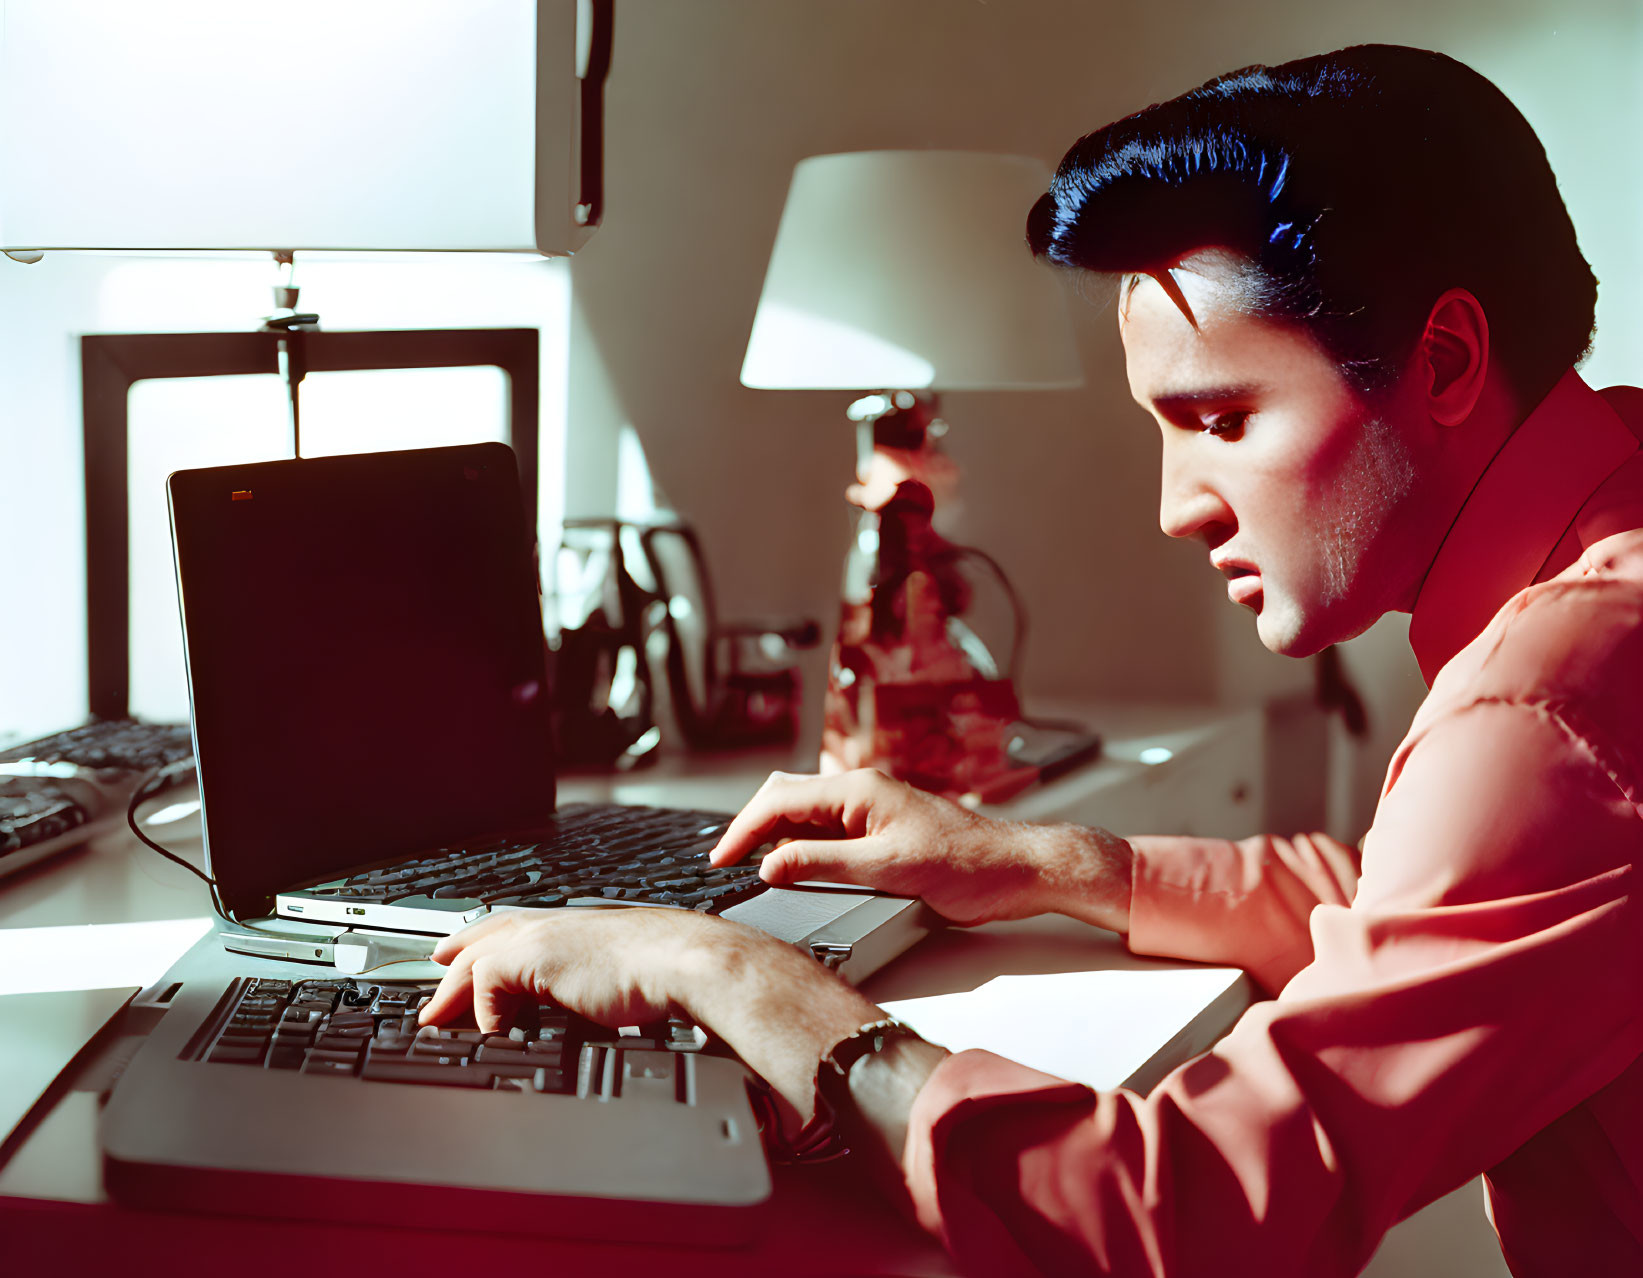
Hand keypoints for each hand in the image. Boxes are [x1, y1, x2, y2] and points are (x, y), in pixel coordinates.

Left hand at [419, 906, 884, 1130]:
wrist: (697, 962)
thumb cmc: (685, 973)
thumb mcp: (640, 979)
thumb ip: (618, 989)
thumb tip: (621, 1014)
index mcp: (588, 928)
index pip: (528, 927)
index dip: (496, 940)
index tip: (476, 953)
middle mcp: (562, 924)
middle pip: (491, 932)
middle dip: (460, 950)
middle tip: (436, 963)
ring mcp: (546, 937)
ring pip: (478, 955)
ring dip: (455, 987)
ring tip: (437, 1014)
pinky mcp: (536, 955)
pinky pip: (489, 981)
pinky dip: (485, 1009)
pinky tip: (493, 1030)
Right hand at [711, 769, 1132, 929]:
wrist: (1016, 870)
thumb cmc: (966, 866)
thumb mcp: (887, 870)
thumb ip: (823, 864)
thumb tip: (770, 863)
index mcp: (859, 790)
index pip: (780, 801)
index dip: (743, 830)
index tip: (720, 858)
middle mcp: (862, 791)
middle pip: (786, 797)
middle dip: (751, 826)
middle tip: (726, 862)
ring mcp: (872, 807)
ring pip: (805, 812)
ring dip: (774, 835)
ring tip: (749, 866)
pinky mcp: (882, 825)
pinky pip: (828, 827)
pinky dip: (800, 843)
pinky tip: (793, 865)